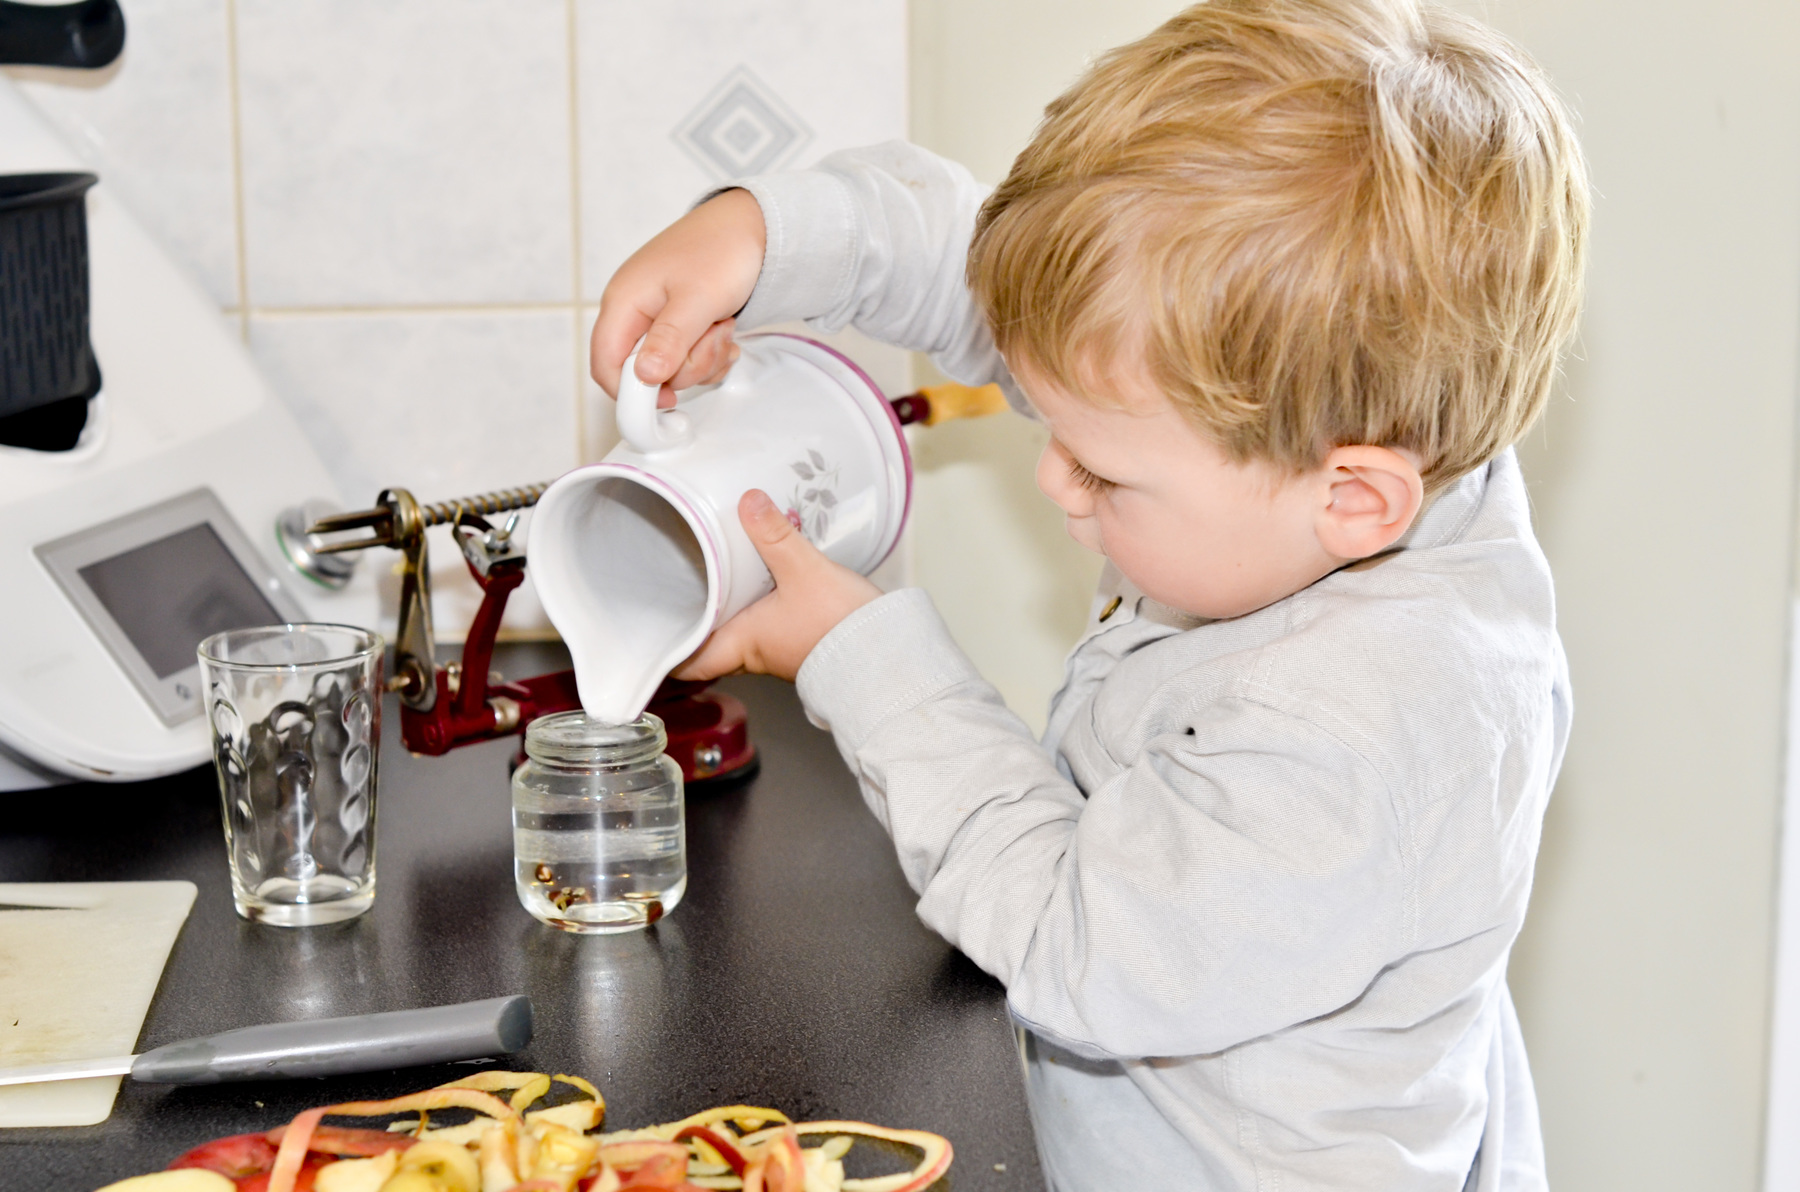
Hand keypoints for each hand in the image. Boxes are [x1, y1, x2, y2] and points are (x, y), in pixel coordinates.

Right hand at [591, 189, 766, 407]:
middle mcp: (635, 312)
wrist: (754, 227)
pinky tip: (724, 332)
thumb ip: (669, 339)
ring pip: (671, 370)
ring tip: (722, 325)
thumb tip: (643, 375)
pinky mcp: (679, 325)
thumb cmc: (721, 249)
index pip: (605, 364)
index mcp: (624, 301)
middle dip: (685, 366)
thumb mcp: (697, 298)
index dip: (631, 392)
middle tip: (712, 337)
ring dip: (704, 358)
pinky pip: (689, 359)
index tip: (668, 397)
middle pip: (644, 373)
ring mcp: (657, 319)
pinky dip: (711, 354)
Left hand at [676, 490, 881, 682]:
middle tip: (677, 586)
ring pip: (737, 630)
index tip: (649, 633)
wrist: (888, 651)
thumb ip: (775, 535)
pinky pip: (765, 621)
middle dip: (693, 618)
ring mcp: (778, 647)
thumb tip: (748, 502)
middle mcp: (755, 651)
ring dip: (725, 608)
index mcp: (742, 643)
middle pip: (709, 643)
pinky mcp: (800, 637)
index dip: (666, 652)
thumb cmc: (842, 628)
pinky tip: (760, 577)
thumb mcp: (803, 571)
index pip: (688, 662)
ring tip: (713, 573)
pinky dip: (755, 602)